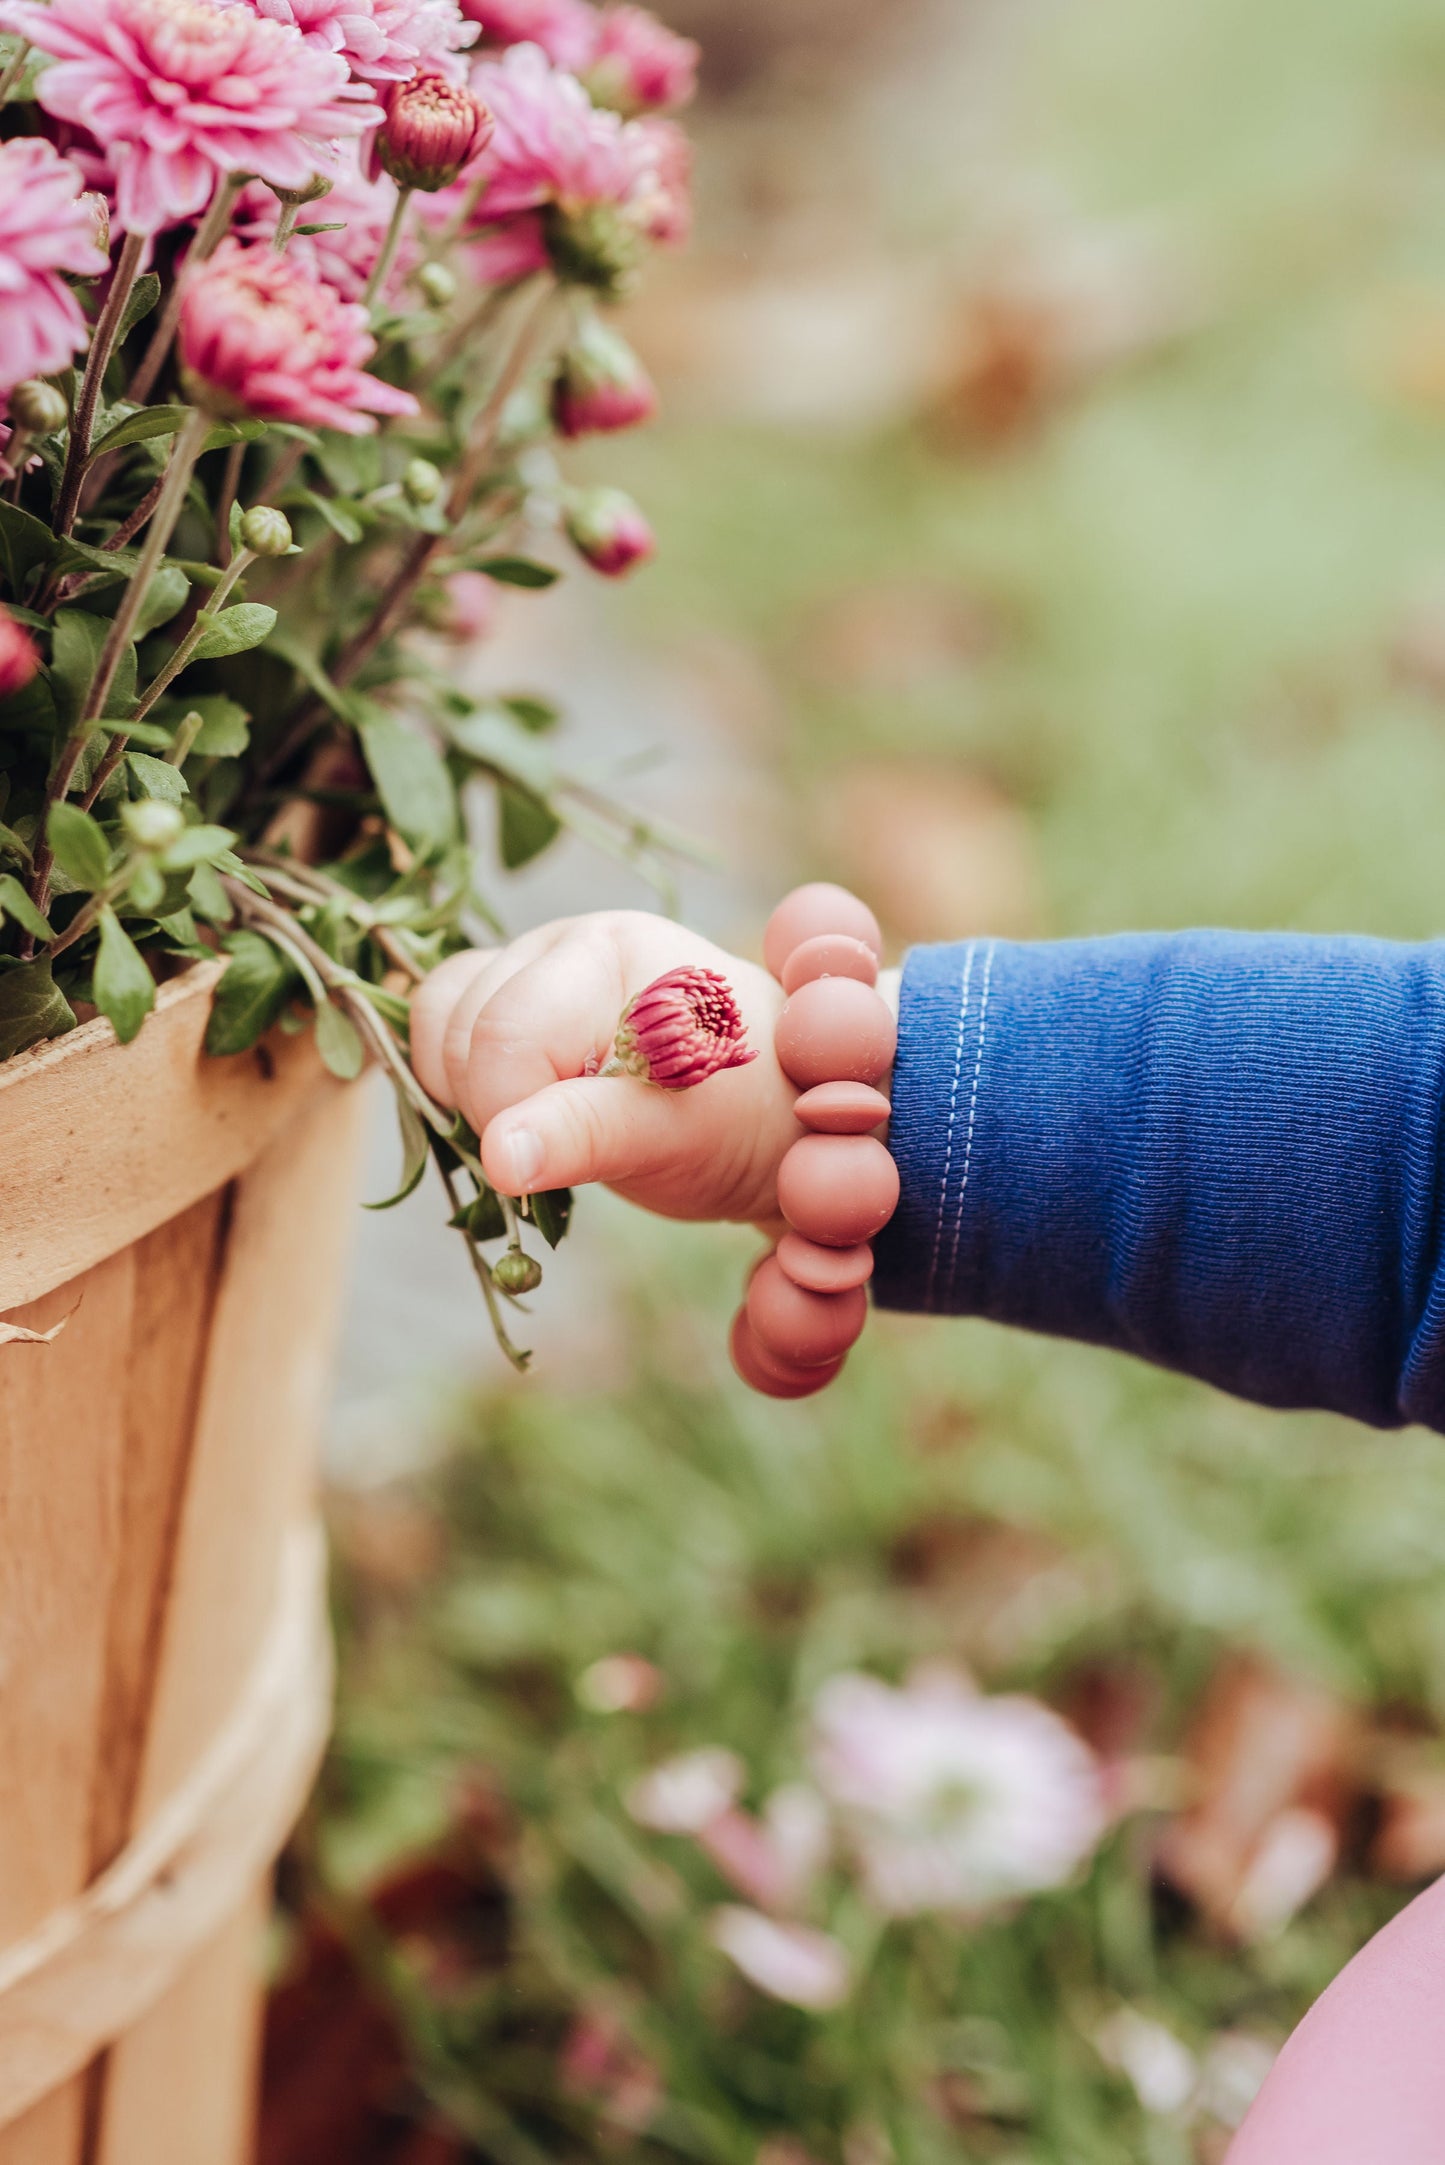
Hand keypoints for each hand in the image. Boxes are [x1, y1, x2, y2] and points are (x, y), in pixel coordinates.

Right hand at [410, 910, 802, 1229]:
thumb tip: (498, 1158)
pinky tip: (515, 1109)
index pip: (506, 1033)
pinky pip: (438, 1023)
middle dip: (493, 1107)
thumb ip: (587, 1137)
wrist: (764, 1113)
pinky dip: (454, 1077)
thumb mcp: (673, 1135)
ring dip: (469, 1093)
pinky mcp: (509, 992)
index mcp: (617, 955)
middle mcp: (568, 942)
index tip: (550, 1166)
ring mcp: (533, 963)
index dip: (507, 1114)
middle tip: (565, 1144)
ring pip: (438, 1020)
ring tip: (549, 1125)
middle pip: (462, 1025)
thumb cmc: (731, 1120)